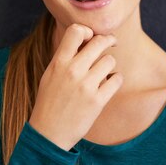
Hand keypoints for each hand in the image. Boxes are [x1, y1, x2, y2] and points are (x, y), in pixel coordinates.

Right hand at [28, 23, 122, 150]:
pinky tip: (110, 83)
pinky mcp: (97, 101)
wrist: (48, 134)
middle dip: (108, 40)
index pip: (76, 31)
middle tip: (112, 43)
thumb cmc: (50, 101)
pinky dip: (116, 80)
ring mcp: (86, 86)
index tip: (91, 37)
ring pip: (110, 60)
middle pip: (99, 42)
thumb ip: (66, 57)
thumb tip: (86, 38)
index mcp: (59, 62)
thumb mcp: (51, 74)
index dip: (87, 30)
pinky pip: (117, 80)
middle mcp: (72, 71)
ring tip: (105, 72)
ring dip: (110, 64)